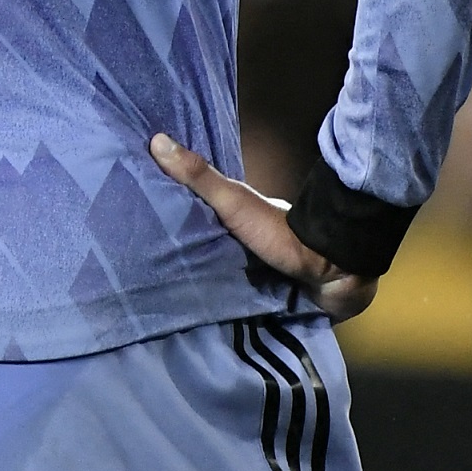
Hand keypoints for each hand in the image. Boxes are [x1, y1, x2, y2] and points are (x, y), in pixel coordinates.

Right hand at [148, 133, 375, 320]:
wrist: (333, 270)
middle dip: (182, 269)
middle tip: (149, 280)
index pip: (192, 224)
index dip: (168, 228)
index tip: (137, 233)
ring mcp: (258, 280)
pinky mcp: (271, 307)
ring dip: (204, 299)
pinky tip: (202, 331)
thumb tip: (155, 140)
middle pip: (203, 259)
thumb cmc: (280, 233)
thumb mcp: (233, 202)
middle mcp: (242, 250)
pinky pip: (241, 314)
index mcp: (231, 224)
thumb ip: (200, 177)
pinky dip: (227, 320)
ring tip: (166, 314)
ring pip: (221, 289)